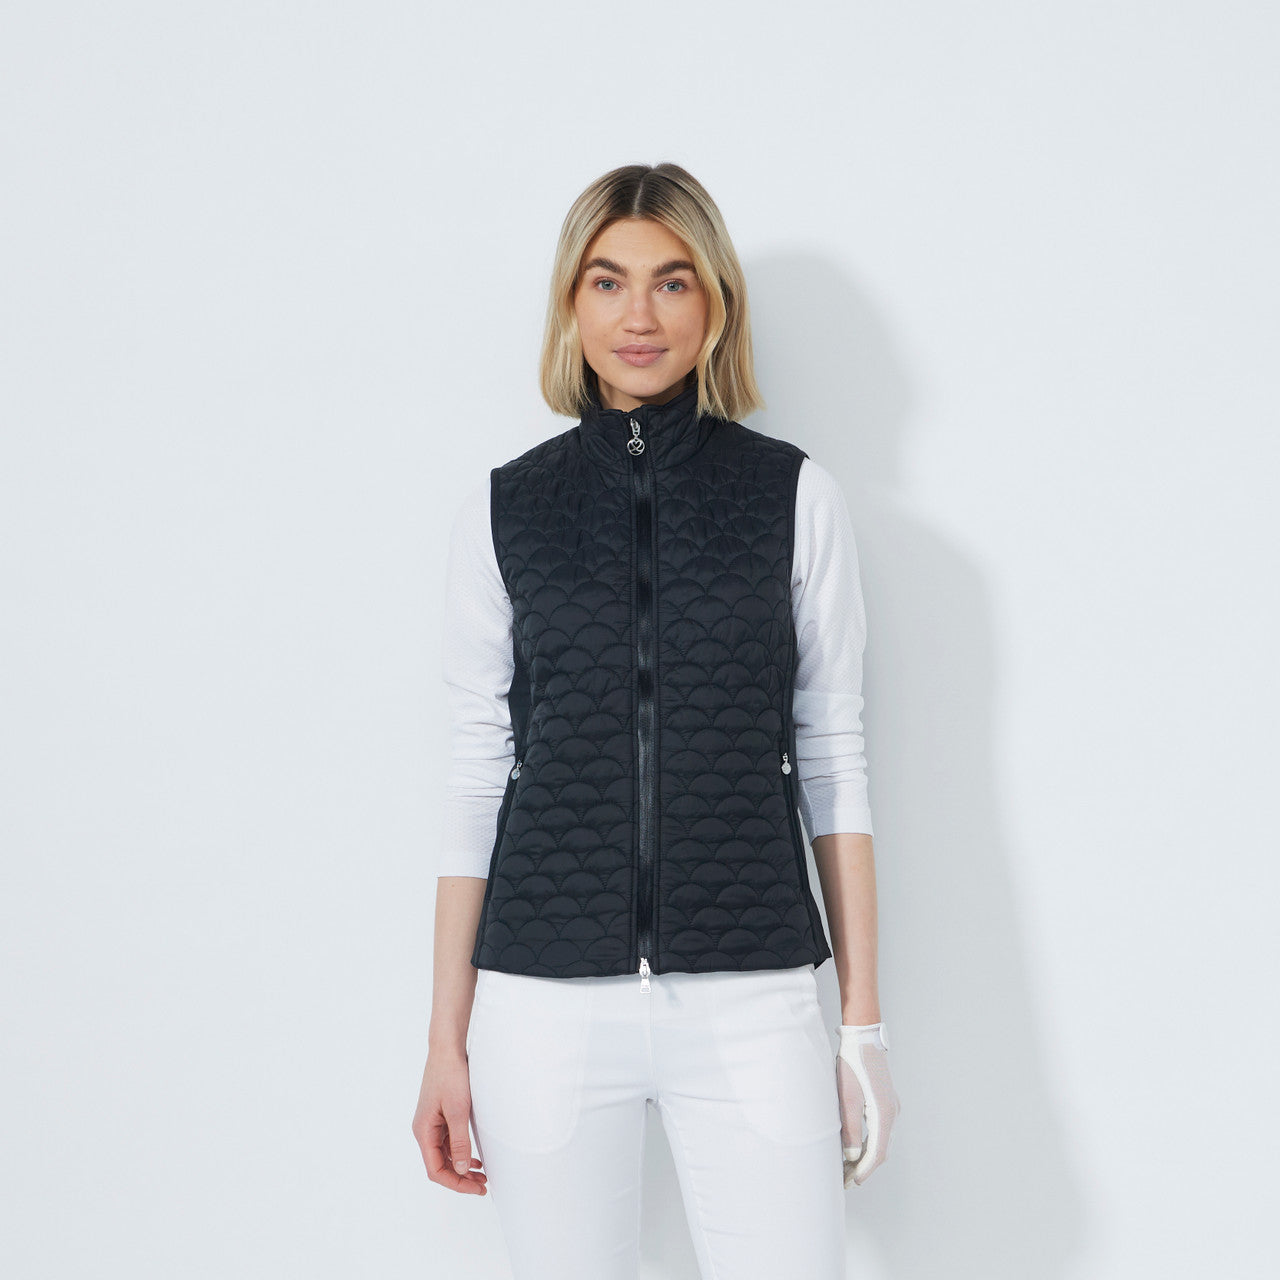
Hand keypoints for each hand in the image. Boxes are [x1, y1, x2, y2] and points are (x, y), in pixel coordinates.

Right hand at [411, 1049, 488, 1194]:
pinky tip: (474, 1158)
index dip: (456, 1183)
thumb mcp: (458, 1111)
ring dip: (462, 1167)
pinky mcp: (439, 1116)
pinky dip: (461, 1152)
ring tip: (482, 1175)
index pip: (436, 1170)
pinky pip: (448, 1142)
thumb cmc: (451, 1076)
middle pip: (440, 1165)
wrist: (447, 1049)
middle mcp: (424, 1130)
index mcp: (423, 1132)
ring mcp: (431, 1123)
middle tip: (483, 1185)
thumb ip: (459, 1142)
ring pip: (445, 1155)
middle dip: (460, 1178)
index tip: (476, 1188)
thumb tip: (460, 1170)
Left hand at [836, 1023, 899, 1186]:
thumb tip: (851, 1157)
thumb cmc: (851, 1066)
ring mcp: (892, 1107)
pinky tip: (855, 1147)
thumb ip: (849, 1130)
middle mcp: (893, 1114)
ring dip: (866, 1156)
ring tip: (847, 1167)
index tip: (849, 1183)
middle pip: (881, 1151)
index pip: (876, 1154)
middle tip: (845, 1180)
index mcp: (884, 1115)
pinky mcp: (887, 1102)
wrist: (862, 1038)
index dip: (863, 1171)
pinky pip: (880, 1130)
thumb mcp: (846, 1099)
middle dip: (864, 1168)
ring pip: (882, 1141)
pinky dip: (869, 1143)